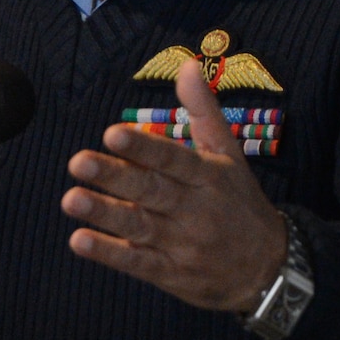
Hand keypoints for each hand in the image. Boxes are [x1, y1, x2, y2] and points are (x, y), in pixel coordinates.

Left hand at [62, 59, 287, 310]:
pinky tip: (79, 241)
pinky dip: (109, 254)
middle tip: (78, 162)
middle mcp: (196, 210)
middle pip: (152, 191)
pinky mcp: (171, 273)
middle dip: (115, 177)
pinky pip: (138, 263)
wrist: (269, 269)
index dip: (144, 147)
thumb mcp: (230, 156)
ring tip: (70, 199)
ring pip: (140, 227)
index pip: (174, 159)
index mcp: (208, 177)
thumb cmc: (240, 203)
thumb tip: (187, 65)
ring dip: (104, 214)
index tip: (112, 133)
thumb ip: (203, 112)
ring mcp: (183, 244)